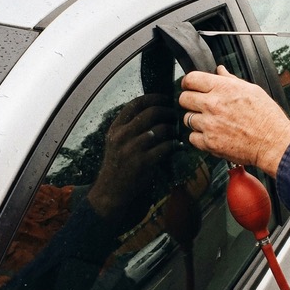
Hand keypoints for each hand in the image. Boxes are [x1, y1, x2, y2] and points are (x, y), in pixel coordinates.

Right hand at [87, 93, 175, 222]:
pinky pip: (166, 147)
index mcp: (116, 128)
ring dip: (172, 129)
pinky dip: (175, 145)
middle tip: (175, 114)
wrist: (111, 191)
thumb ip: (130, 126)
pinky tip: (178, 146)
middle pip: (151, 113)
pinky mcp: (143, 163)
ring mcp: (132, 149)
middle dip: (167, 111)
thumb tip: (154, 109)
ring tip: (176, 131)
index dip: (154, 98)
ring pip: (160, 129)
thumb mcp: (117, 141)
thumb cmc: (118, 164)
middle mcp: (122, 136)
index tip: (166, 99)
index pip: (136, 104)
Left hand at [179, 67, 289, 177]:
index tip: (189, 87)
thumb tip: (219, 71)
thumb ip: (230, 80)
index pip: (191, 79)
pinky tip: (211, 134)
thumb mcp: (251, 90)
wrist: (273, 142)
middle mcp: (213, 105)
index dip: (188, 83)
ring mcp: (209, 124)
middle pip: (183, 99)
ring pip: (187, 119)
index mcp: (222, 88)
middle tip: (198, 105)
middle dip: (190, 101)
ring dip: (195, 120)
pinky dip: (199, 137)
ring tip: (210, 122)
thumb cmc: (267, 117)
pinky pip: (192, 138)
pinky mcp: (209, 142)